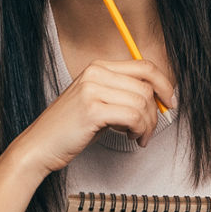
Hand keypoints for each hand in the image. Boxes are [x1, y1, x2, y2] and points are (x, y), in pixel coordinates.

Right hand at [7, 59, 176, 175]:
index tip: (170, 101)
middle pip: (146, 85)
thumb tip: (159, 97)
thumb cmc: (71, 129)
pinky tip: (131, 138)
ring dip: (147, 125)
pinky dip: (139, 130)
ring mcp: (92, 90)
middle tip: (149, 130)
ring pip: (142, 102)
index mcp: (98, 67)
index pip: (144, 66)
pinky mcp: (92, 110)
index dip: (164, 83)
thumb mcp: (98, 103)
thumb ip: (123, 95)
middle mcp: (95, 73)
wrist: (40, 146)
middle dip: (155, 112)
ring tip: (138, 137)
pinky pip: (133, 116)